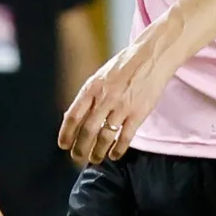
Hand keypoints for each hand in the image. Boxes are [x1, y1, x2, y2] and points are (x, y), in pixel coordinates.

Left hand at [58, 40, 173, 164]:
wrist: (151, 56)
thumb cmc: (124, 66)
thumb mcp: (100, 76)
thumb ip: (88, 96)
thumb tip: (71, 117)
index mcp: (92, 87)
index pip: (73, 115)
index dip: (66, 133)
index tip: (63, 145)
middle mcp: (105, 97)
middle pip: (88, 130)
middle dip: (80, 148)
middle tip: (77, 157)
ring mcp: (122, 106)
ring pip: (105, 137)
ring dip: (98, 152)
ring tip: (95, 159)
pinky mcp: (139, 113)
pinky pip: (125, 137)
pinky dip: (118, 150)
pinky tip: (114, 155)